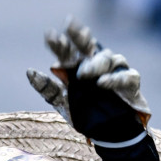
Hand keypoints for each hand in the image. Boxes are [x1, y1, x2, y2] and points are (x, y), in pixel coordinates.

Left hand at [27, 18, 150, 141]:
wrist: (109, 133)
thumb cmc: (85, 113)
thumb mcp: (62, 103)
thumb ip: (47, 88)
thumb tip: (29, 71)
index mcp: (77, 66)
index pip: (68, 50)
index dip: (59, 43)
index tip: (50, 36)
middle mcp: (96, 63)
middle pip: (88, 45)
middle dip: (79, 35)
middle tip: (70, 27)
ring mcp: (114, 70)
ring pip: (106, 58)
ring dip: (94, 65)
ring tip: (82, 74)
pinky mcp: (131, 81)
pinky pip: (124, 76)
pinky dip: (113, 79)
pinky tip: (101, 83)